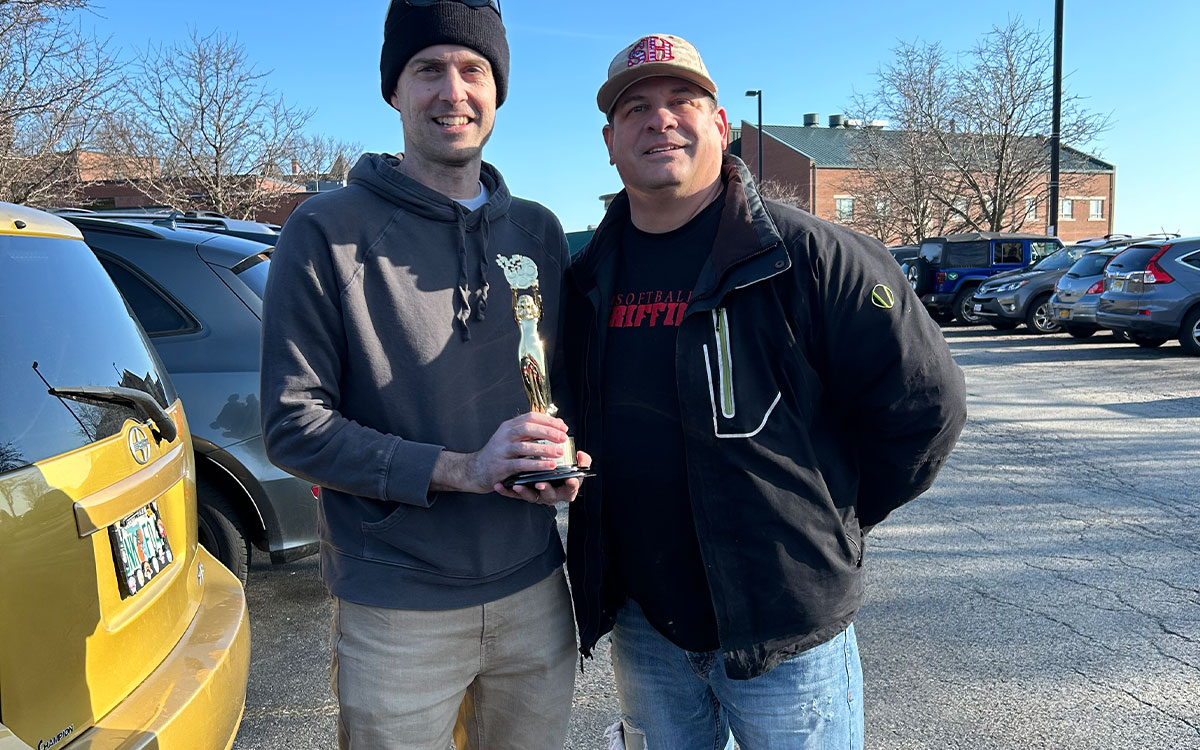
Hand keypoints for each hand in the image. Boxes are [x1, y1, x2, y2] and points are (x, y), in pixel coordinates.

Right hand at [431, 412, 568, 494]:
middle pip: (527, 428)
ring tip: (559, 452)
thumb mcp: (510, 439)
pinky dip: (537, 465)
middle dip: (548, 432)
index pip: (530, 417)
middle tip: (563, 438)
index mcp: (508, 426)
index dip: (548, 420)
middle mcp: (504, 436)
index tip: (563, 427)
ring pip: (524, 447)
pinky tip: (549, 466)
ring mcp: (501, 451)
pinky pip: (521, 465)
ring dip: (544, 449)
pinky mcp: (500, 467)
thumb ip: (528, 433)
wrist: (475, 470)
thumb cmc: (499, 454)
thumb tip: (555, 427)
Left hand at [501, 450, 591, 504]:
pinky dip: (506, 492)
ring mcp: (537, 495)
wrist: (541, 472)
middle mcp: (551, 493)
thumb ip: (582, 461)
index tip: (570, 479)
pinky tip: (499, 486)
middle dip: (546, 490)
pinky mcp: (522, 494)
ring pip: (531, 497)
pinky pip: (513, 496)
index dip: (572, 485)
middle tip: (541, 483)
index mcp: (565, 487)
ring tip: (517, 486)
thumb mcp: (574, 465)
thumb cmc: (562, 468)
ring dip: (524, 492)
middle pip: (550, 496)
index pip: (571, 489)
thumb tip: (581, 455)